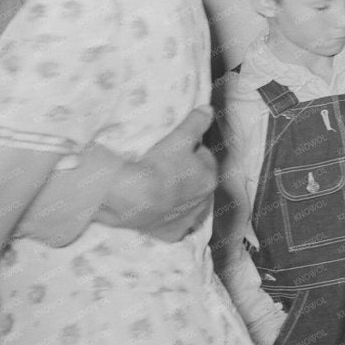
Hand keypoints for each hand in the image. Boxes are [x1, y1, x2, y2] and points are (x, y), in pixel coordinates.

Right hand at [117, 107, 218, 241]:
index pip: (204, 160)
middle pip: (196, 182)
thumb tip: (208, 110)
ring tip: (158, 187)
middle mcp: (204, 201)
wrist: (135, 197)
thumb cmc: (159, 166)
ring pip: (186, 204)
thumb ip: (195, 123)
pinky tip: (156, 210)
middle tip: (164, 168)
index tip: (174, 151)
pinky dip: (166, 219)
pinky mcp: (172, 234)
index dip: (190, 153)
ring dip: (177, 196)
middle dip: (185, 175)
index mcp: (209, 177)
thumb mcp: (178, 138)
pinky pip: (172, 225)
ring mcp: (188, 220)